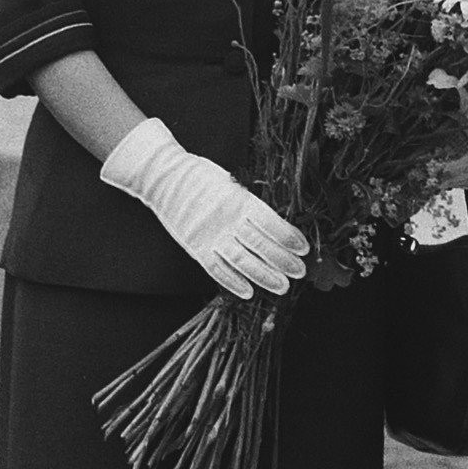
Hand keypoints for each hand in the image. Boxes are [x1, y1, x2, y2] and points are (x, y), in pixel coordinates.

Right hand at [99, 117, 308, 297]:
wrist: (163, 176)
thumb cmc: (202, 176)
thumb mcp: (232, 182)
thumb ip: (251, 204)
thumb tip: (279, 223)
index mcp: (238, 199)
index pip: (270, 222)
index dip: (288, 237)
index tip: (304, 249)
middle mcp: (225, 219)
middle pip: (259, 244)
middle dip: (282, 260)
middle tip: (300, 272)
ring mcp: (209, 234)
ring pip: (240, 260)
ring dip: (263, 275)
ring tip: (282, 286)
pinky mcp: (194, 246)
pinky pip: (215, 268)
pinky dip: (232, 282)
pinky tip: (248, 292)